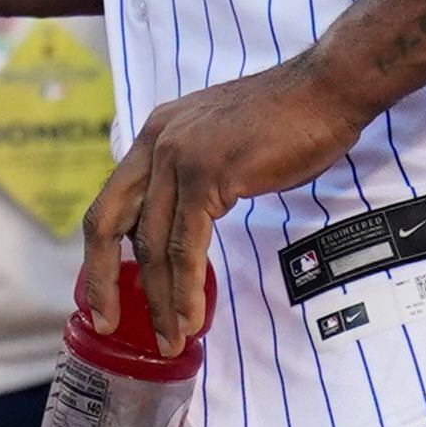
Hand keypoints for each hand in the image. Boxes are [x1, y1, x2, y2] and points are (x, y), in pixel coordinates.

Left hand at [77, 56, 367, 354]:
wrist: (325, 89)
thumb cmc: (286, 119)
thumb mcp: (218, 141)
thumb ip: (192, 174)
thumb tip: (183, 224)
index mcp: (154, 134)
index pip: (110, 201)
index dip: (99, 251)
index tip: (101, 291)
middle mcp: (156, 143)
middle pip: (108, 223)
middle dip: (103, 279)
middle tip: (105, 322)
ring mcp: (179, 157)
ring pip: (152, 243)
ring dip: (159, 298)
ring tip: (168, 337)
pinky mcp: (208, 174)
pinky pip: (187, 245)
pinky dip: (185, 287)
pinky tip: (190, 315)